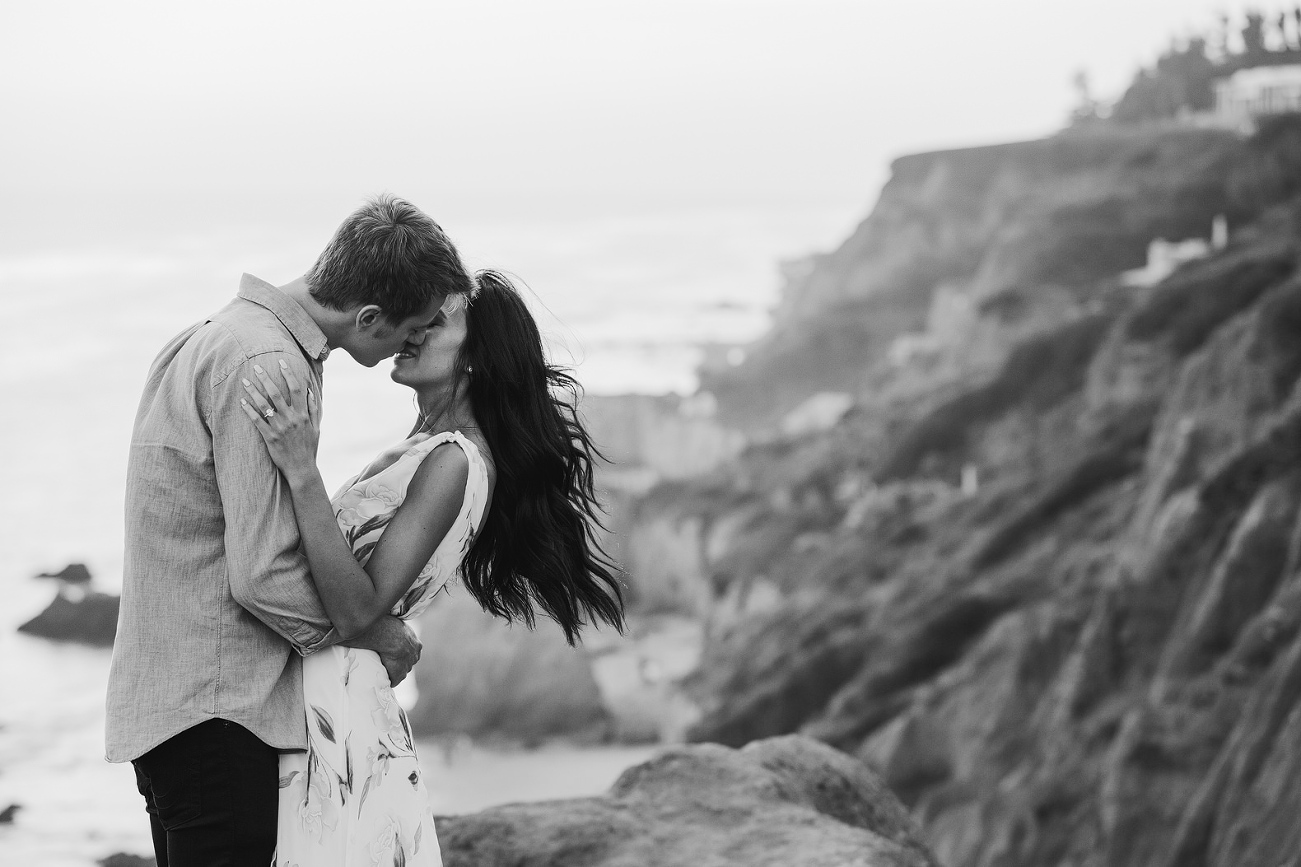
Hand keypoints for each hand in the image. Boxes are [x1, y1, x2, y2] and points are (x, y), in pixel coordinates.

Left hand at [240, 359, 320, 481]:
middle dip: (266, 378)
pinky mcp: (269, 437)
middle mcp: (291, 419)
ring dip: (253, 391)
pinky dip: (249, 410)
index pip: (296, 389)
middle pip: (276, 393)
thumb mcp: (316, 427)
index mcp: (303, 414)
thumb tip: (310, 391)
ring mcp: (279, 428)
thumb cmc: (309, 448)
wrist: (301, 469)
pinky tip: (242, 402)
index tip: (281, 362)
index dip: (288, 374)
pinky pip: (257, 421)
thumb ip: (313, 408)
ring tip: (244, 381)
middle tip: (256, 366)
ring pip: (264, 405)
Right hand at [345, 616, 421, 685]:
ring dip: (393, 672)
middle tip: (387, 660)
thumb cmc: (390, 624)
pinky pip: (393, 680)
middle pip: (407, 662)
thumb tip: (387, 615)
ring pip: (401, 672)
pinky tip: (380, 678)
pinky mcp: (398, 674)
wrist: (391, 636)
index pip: (410, 651)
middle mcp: (415, 656)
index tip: (394, 651)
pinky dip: (387, 680)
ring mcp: (407, 666)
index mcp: (416, 644)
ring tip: (382, 670)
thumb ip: (396, 625)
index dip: (402, 652)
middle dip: (399, 663)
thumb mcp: (396, 622)